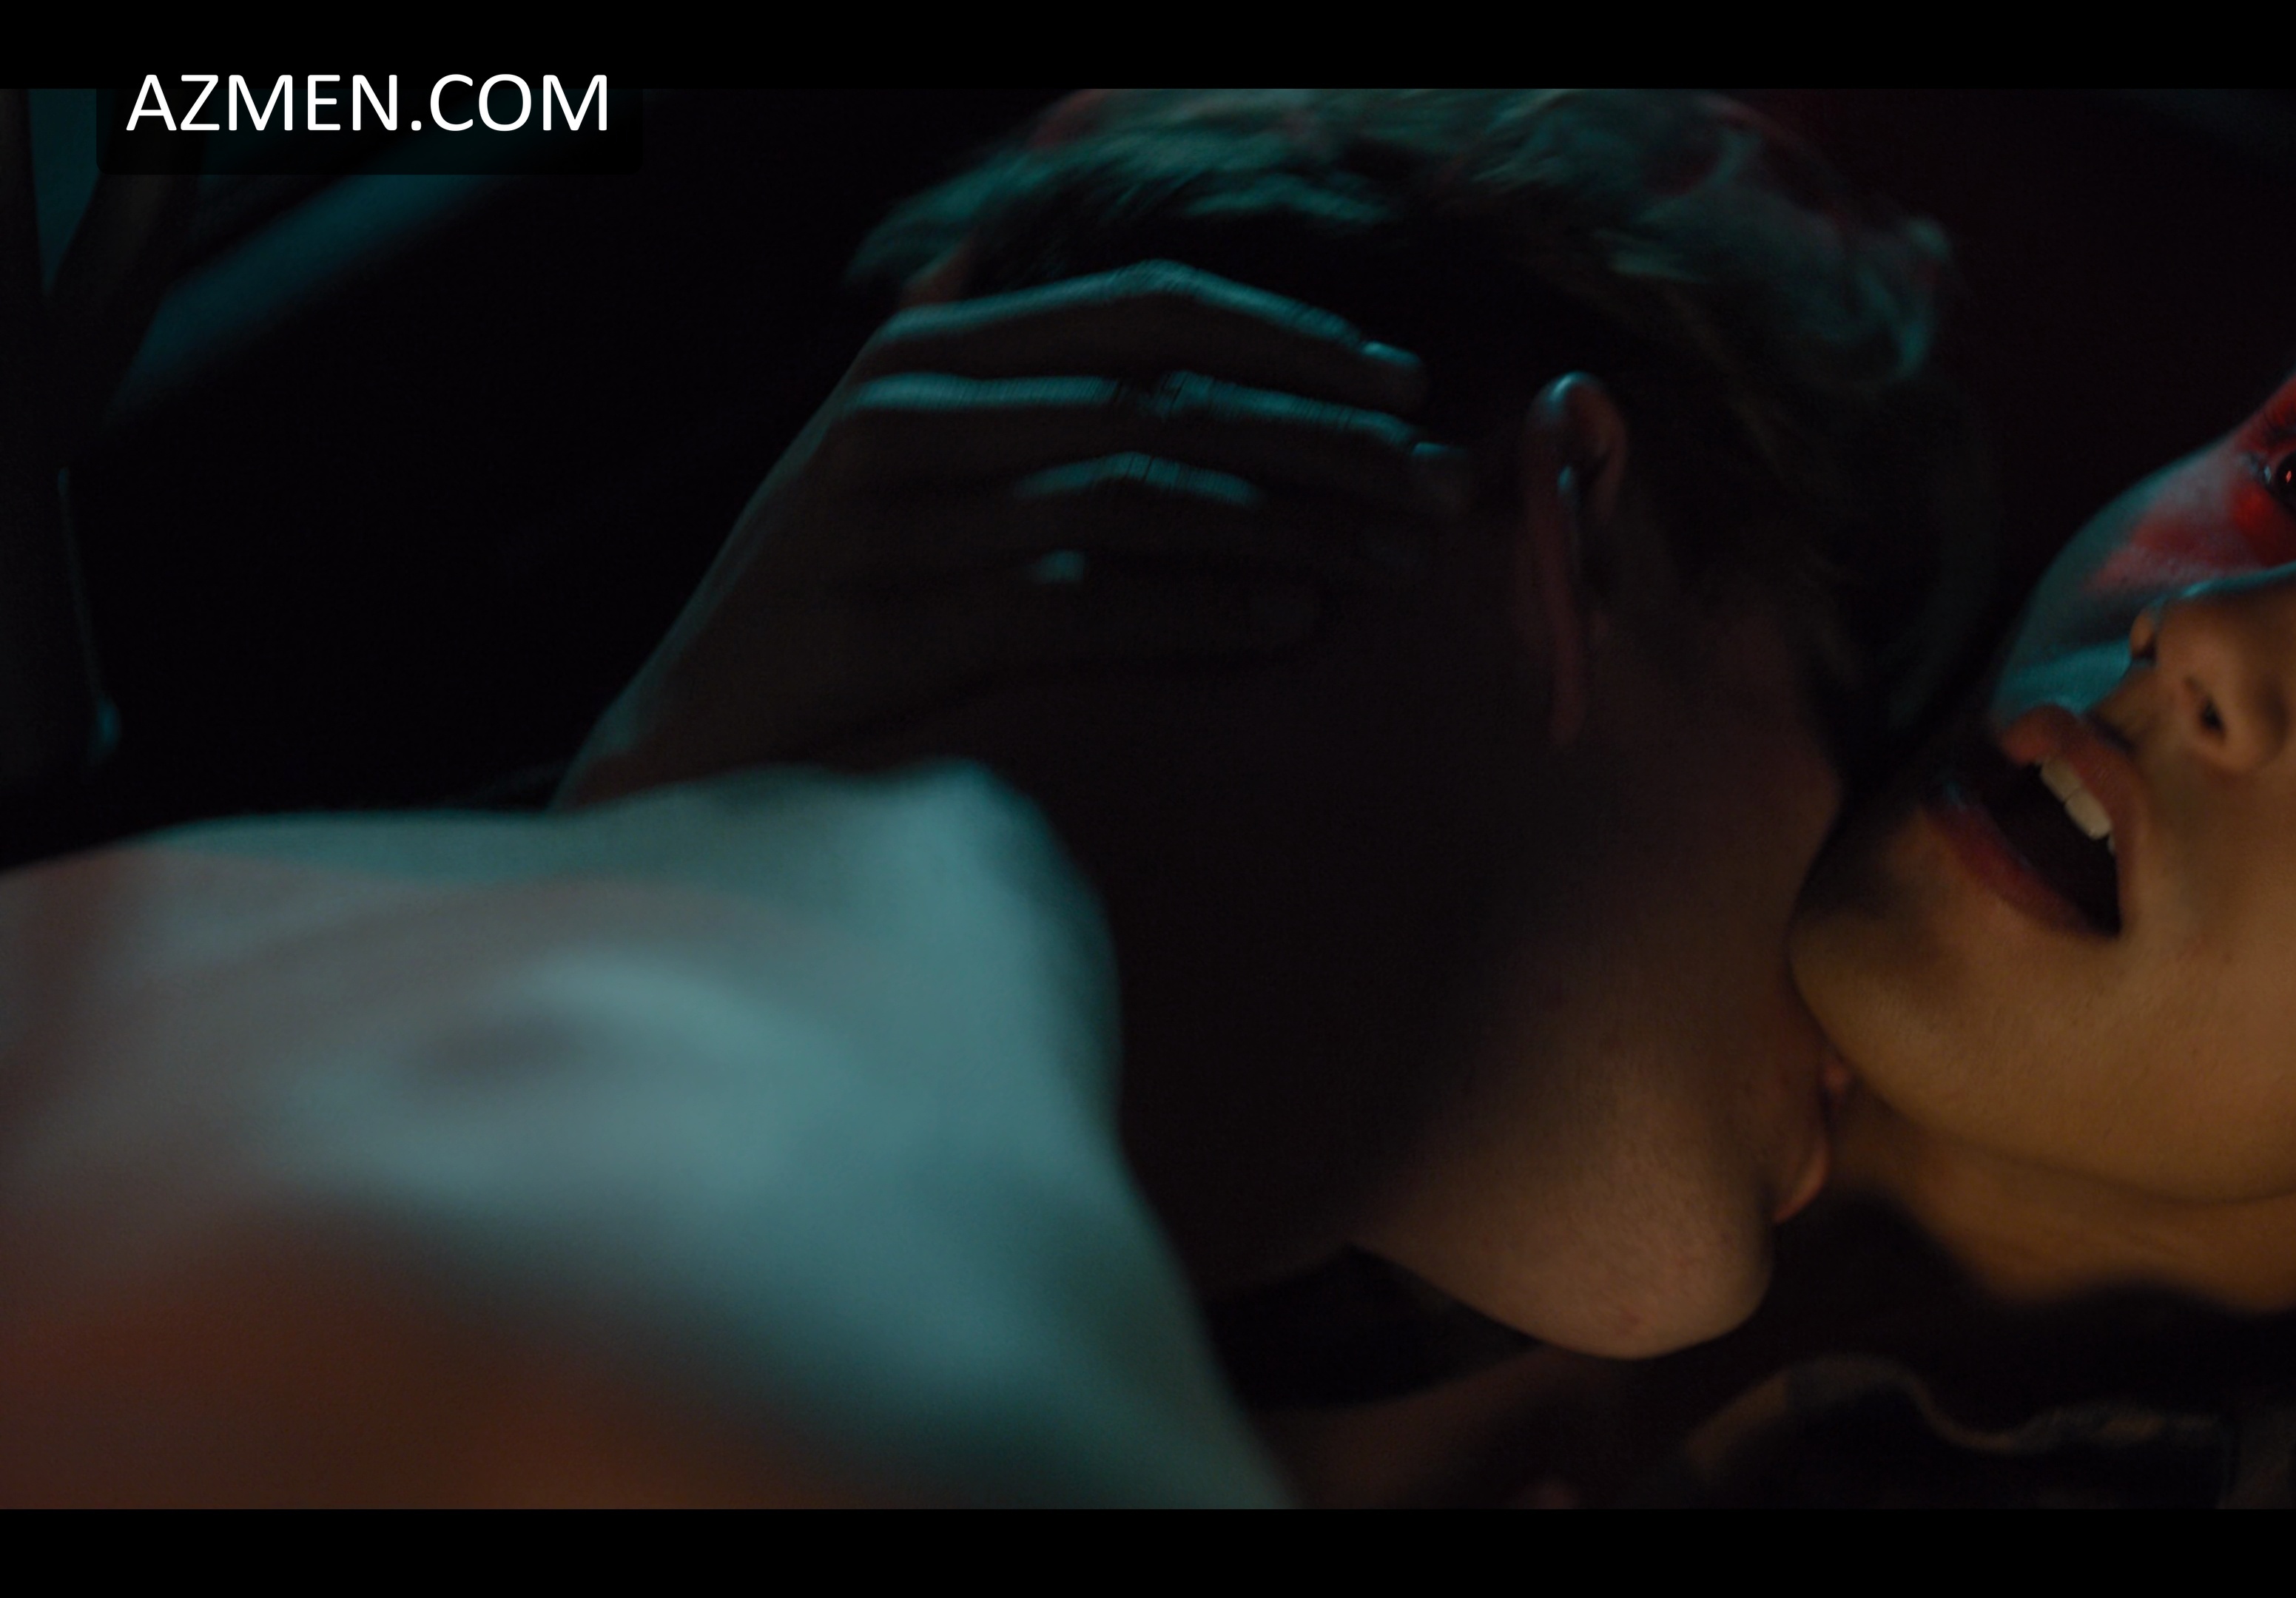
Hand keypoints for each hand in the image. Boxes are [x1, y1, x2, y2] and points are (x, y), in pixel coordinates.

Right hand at [560, 261, 1471, 805]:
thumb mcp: (865, 441)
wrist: (689, 730)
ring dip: (1287, 530)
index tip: (1402, 383)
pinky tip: (1289, 626)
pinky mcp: (892, 630)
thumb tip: (993, 248)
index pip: (1144, 310)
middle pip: (1163, 401)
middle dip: (1322, 439)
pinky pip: (1082, 608)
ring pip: (1138, 500)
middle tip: (1434, 485)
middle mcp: (905, 414)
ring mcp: (891, 521)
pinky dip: (1199, 614)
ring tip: (1389, 565)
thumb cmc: (815, 586)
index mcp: (923, 353)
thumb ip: (949, 348)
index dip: (1289, 338)